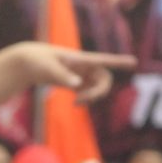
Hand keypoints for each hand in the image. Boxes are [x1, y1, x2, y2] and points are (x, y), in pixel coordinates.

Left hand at [15, 42, 135, 103]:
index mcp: (81, 59)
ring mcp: (82, 74)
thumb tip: (77, 86)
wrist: (27, 63)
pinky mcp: (76, 82)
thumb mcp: (47, 69)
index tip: (133, 62)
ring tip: (76, 103)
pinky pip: (90, 92)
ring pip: (98, 87)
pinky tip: (75, 102)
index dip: (119, 62)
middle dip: (98, 93)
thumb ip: (62, 77)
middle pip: (105, 80)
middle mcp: (85, 66)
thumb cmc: (37, 61)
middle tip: (81, 101)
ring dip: (92, 98)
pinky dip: (86, 99)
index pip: (104, 60)